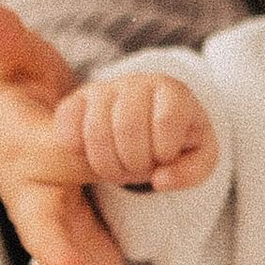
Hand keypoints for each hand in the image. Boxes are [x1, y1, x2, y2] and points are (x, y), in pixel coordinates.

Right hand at [0, 0, 148, 264]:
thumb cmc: (32, 101)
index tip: (78, 263)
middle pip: (45, 248)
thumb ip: (1, 38)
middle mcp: (36, 212)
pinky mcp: (85, 264)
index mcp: (25, 164)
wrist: (44, 140)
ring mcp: (60, 243)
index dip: (62, 216)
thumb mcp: (23, 65)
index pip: (48, 180)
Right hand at [61, 67, 219, 195]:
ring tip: (117, 168)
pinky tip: (88, 155)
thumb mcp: (198, 157)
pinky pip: (67, 120)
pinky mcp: (78, 99)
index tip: (164, 157)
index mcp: (173, 92)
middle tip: (138, 169)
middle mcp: (138, 83)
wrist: (149, 122)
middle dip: (133, 162)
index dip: (164, 150)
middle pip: (128, 126)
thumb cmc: (177, 140)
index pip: (166, 119)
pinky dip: (75, 146)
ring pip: (96, 129)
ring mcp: (105, 88)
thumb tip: (160, 180)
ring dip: (106, 164)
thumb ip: (191, 172)